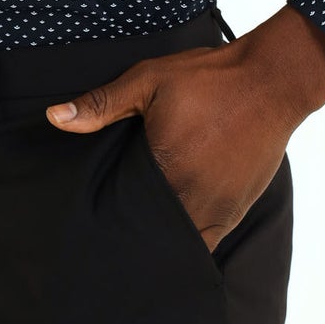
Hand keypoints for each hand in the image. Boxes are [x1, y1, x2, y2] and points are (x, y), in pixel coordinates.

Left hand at [45, 36, 298, 252]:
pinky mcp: (237, 209)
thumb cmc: (209, 78)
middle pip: (154, 237)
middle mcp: (193, 198)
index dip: (111, 226)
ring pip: (182, 245)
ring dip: (162, 242)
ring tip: (139, 239)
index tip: (94, 231)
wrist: (270, 81)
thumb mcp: (150, 80)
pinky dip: (189, 239)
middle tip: (111, 240)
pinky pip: (208, 241)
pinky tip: (172, 229)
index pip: (128, 216)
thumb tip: (54, 118)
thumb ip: (102, 104)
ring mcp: (219, 208)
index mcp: (166, 169)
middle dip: (135, 239)